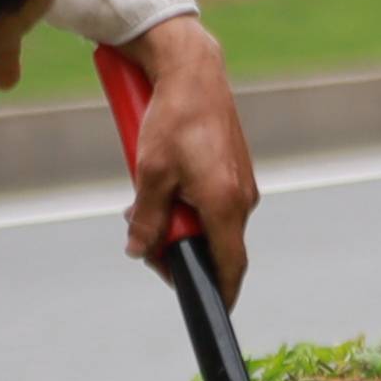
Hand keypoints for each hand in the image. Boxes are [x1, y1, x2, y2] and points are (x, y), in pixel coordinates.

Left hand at [112, 12, 259, 299]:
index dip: (219, 292)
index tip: (208, 308)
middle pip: (214, 246)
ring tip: (146, 202)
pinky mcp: (235, 168)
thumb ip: (147, 219)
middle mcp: (242, 198)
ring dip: (179, 223)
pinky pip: (213, 201)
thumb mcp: (150, 173)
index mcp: (225, 205)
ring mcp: (242, 183)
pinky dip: (189, 203)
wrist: (192, 72)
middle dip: (177, 248)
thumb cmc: (173, 119)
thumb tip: (139, 250)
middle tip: (143, 236)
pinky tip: (164, 184)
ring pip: (211, 223)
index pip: (230, 265)